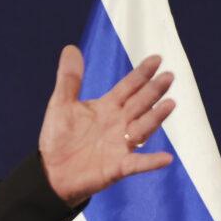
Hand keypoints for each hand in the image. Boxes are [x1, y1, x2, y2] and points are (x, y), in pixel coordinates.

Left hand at [39, 45, 174, 206]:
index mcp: (108, 107)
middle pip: (140, 104)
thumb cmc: (58, 138)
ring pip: (142, 128)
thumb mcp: (60, 105)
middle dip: (153, 91)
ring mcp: (120, 145)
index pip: (128, 87)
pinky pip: (137, 164)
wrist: (51, 172)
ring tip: (169, 104)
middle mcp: (119, 123)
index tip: (156, 59)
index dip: (141, 74)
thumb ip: (69, 79)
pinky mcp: (118, 166)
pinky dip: (150, 161)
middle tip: (168, 76)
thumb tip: (70, 48)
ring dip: (156, 118)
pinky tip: (165, 158)